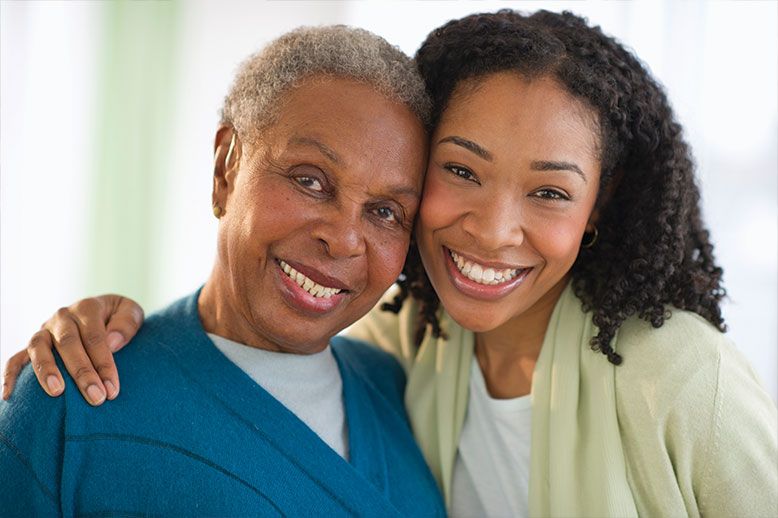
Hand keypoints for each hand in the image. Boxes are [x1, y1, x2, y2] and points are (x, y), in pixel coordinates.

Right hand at [2, 295, 143, 404]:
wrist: (102, 312)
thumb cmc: (118, 318)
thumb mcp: (131, 312)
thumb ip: (126, 323)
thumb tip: (112, 342)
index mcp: (87, 308)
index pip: (95, 337)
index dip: (104, 364)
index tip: (112, 390)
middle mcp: (62, 317)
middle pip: (69, 344)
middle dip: (82, 373)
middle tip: (96, 398)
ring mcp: (45, 330)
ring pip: (38, 348)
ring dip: (46, 371)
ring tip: (57, 392)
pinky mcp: (33, 345)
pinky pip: (16, 359)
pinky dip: (10, 375)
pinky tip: (9, 396)